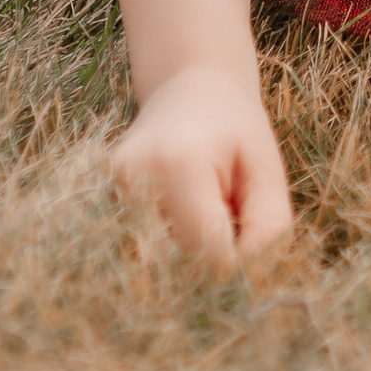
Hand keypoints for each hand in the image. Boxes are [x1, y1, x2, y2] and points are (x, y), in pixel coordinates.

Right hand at [111, 61, 293, 266]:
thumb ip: (268, 230)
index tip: (255, 253)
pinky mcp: (102, 200)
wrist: (189, 85)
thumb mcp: (267, 170)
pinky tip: (181, 222)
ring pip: (155, 266)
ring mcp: (111, 190)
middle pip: (177, 265)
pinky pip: (139, 251)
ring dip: (186, 260)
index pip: (209, 253)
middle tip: (232, 235)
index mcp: (180, 164)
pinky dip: (166, 250)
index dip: (238, 267)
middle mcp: (134, 180)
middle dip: (210, 267)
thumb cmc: (236, 129)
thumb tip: (248, 285)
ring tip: (206, 221)